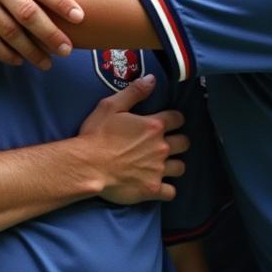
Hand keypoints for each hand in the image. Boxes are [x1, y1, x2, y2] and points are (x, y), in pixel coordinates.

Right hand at [78, 75, 187, 204]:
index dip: (175, 119)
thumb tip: (152, 79)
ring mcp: (158, 170)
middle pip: (184, 143)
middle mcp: (161, 147)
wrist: (87, 166)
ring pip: (181, 167)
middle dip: (179, 142)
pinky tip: (159, 186)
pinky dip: (167, 189)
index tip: (169, 122)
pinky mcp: (152, 189)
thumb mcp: (111, 106)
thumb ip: (134, 92)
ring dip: (174, 165)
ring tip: (164, 165)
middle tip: (167, 144)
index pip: (178, 118)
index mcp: (154, 126)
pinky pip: (171, 192)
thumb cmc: (96, 135)